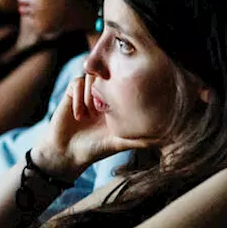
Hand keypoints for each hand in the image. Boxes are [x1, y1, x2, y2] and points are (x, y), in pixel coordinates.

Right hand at [30, 74, 148, 181]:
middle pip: (108, 74)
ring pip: (92, 77)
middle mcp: (101, 95)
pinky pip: (76, 83)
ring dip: (91, 94)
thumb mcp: (118, 143)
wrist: (67, 153)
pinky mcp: (71, 93)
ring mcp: (86, 93)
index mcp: (115, 103)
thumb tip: (159, 138)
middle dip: (106, 89)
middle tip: (103, 109)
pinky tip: (79, 116)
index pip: (122, 82)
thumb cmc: (94, 149)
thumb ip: (137, 139)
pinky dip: (79, 98)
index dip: (122, 87)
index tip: (120, 103)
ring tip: (90, 115)